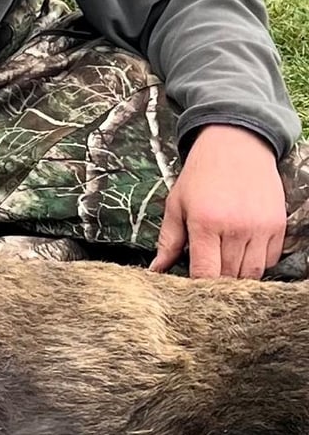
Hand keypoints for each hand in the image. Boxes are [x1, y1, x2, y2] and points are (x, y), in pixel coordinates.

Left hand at [150, 124, 285, 279]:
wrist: (236, 144)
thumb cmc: (201, 175)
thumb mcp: (176, 203)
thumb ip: (168, 241)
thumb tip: (156, 271)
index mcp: (205, 223)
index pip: (205, 274)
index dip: (198, 288)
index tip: (191, 289)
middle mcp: (236, 228)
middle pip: (229, 277)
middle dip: (216, 281)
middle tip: (207, 272)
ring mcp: (261, 228)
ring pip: (251, 274)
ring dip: (237, 275)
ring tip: (224, 261)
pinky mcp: (278, 226)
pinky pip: (270, 261)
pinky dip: (257, 263)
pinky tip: (242, 249)